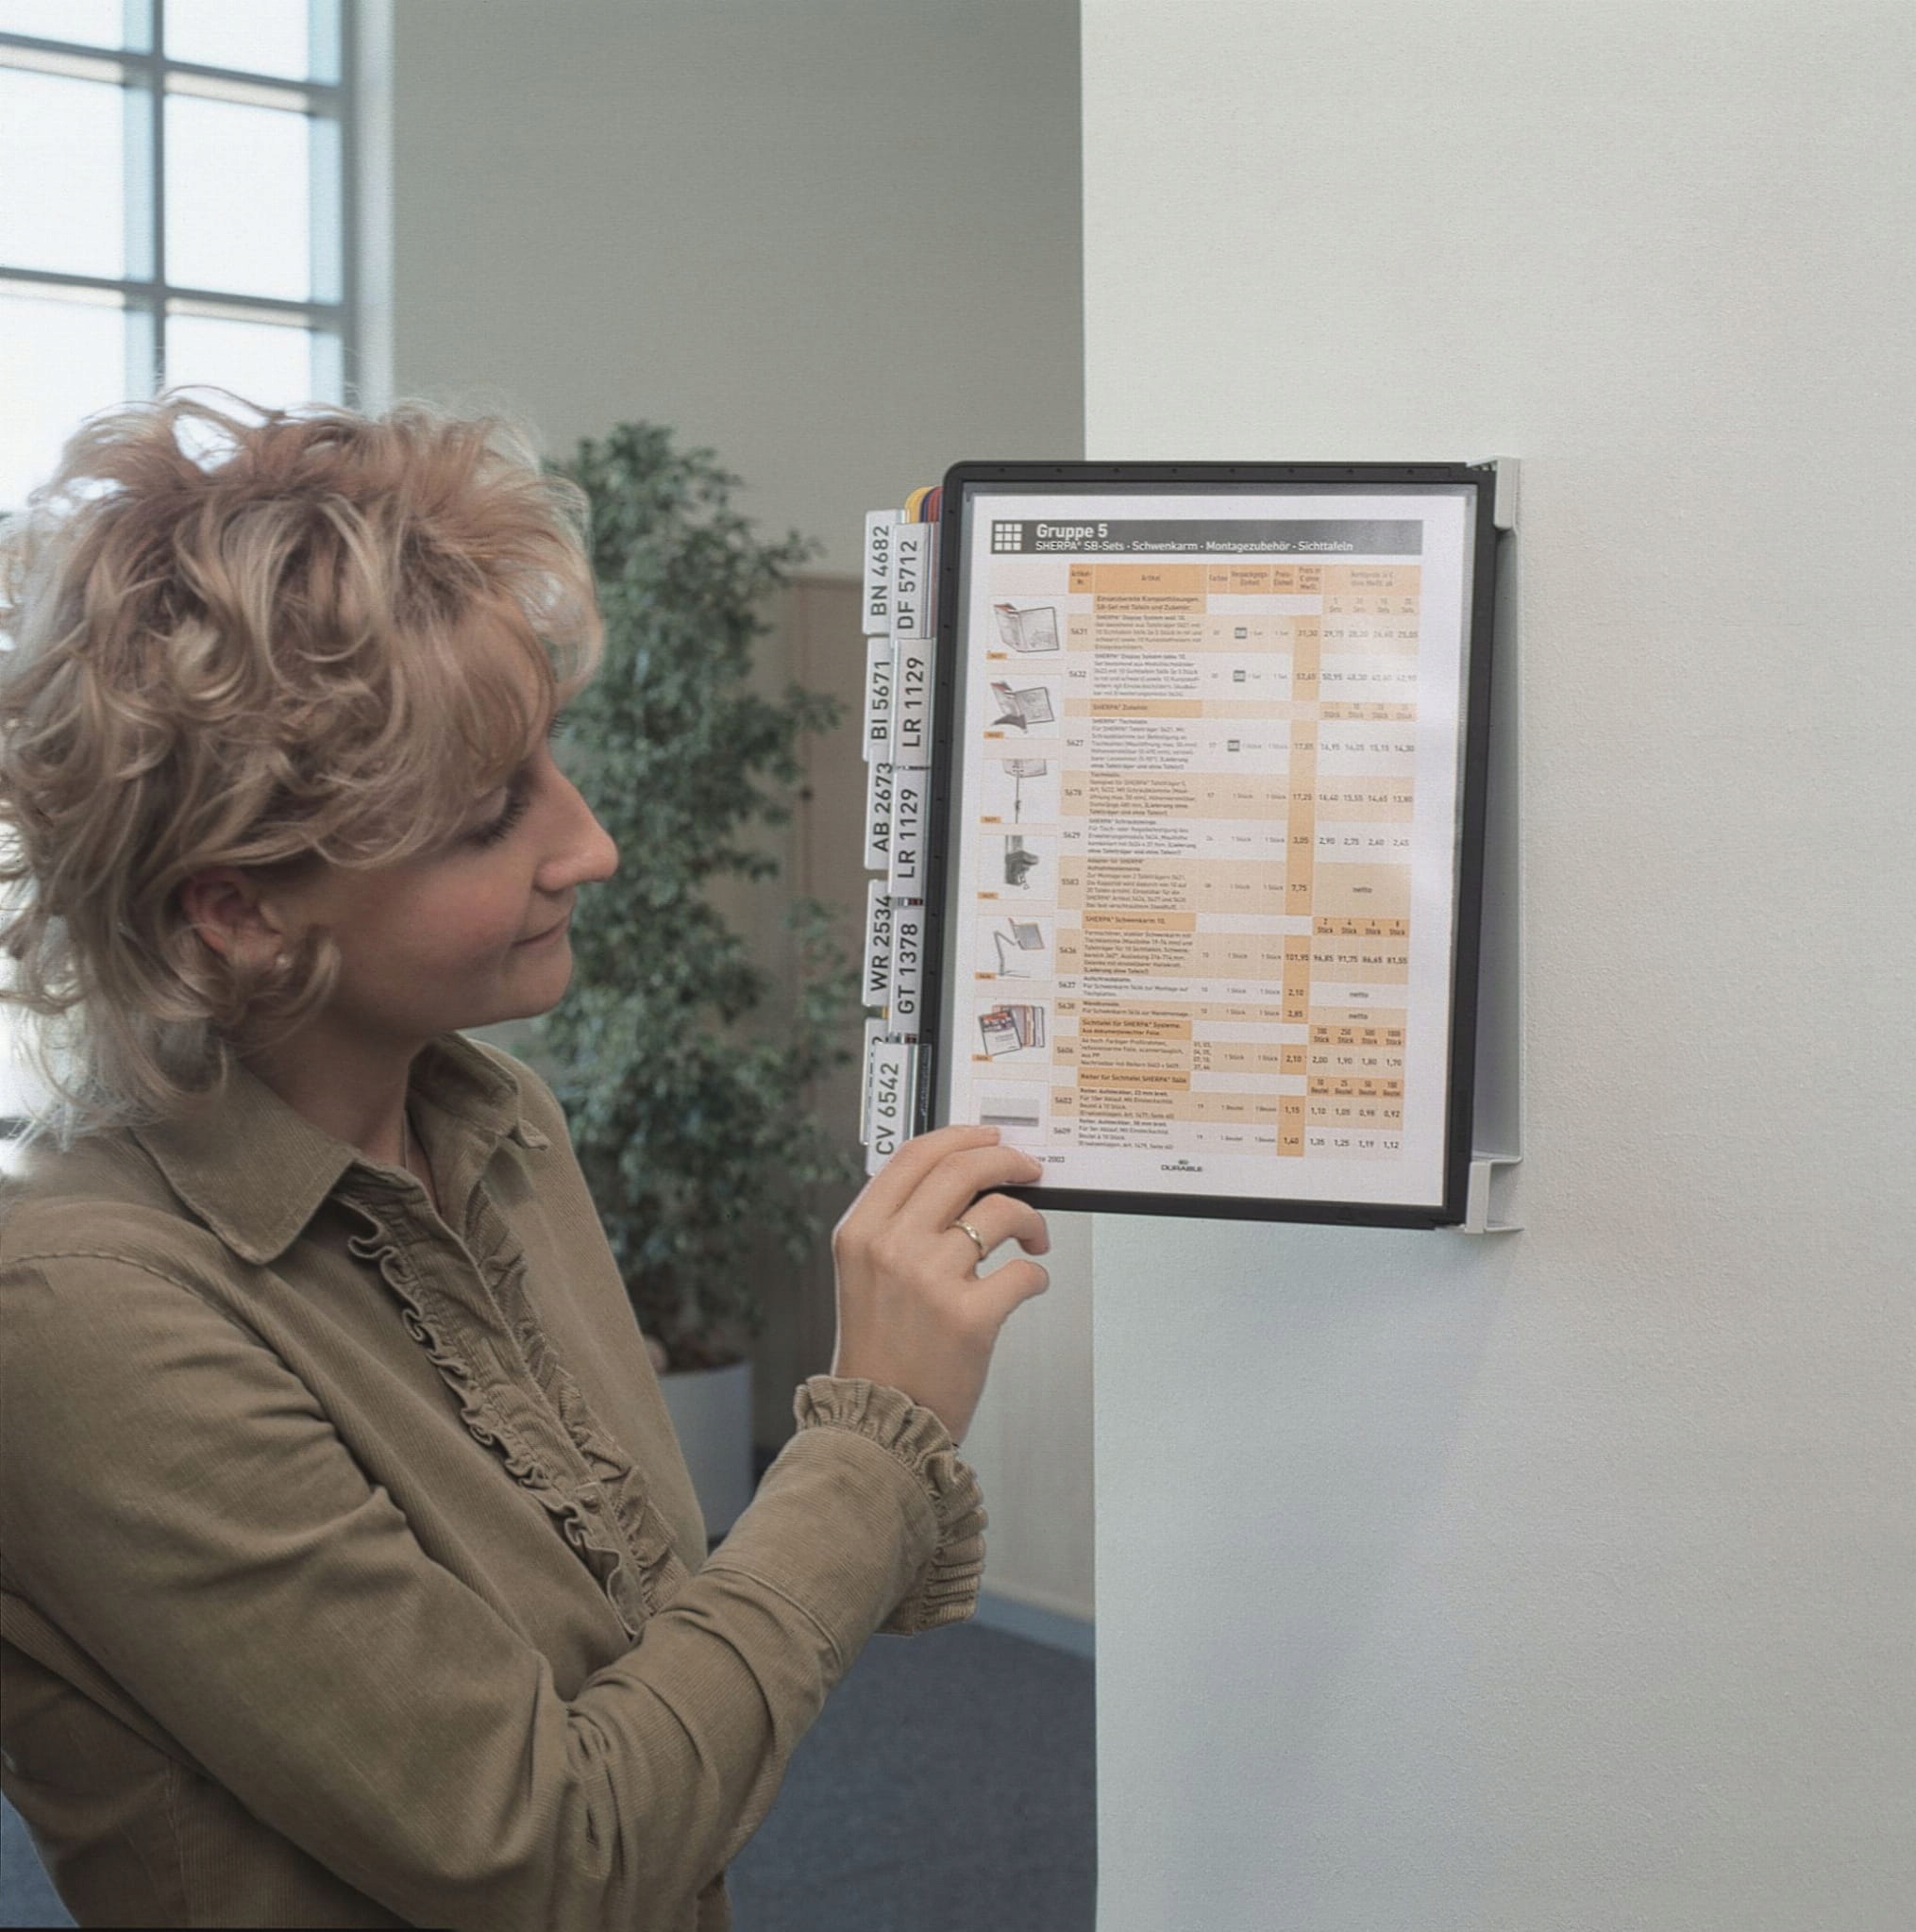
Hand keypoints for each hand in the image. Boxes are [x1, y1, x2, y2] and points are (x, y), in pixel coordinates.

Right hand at [829, 1125, 1049, 1444]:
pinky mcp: (969, 1317)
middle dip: (1007, 1160)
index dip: (962, 1137)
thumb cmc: (880, 1347)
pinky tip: (1027, 1284)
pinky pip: (1024, 1271)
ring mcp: (929, 1280)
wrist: (879, 1421)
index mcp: (860, 1231)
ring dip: (1030, 1219)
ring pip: (1001, 1212)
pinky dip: (1036, 1274)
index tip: (991, 1139)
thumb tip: (962, 1178)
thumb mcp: (865, 1273)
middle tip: (1029, 1170)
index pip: (915, 1155)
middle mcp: (891, 1247)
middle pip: (962, 1170)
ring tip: (1033, 1237)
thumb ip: (899, 1223)